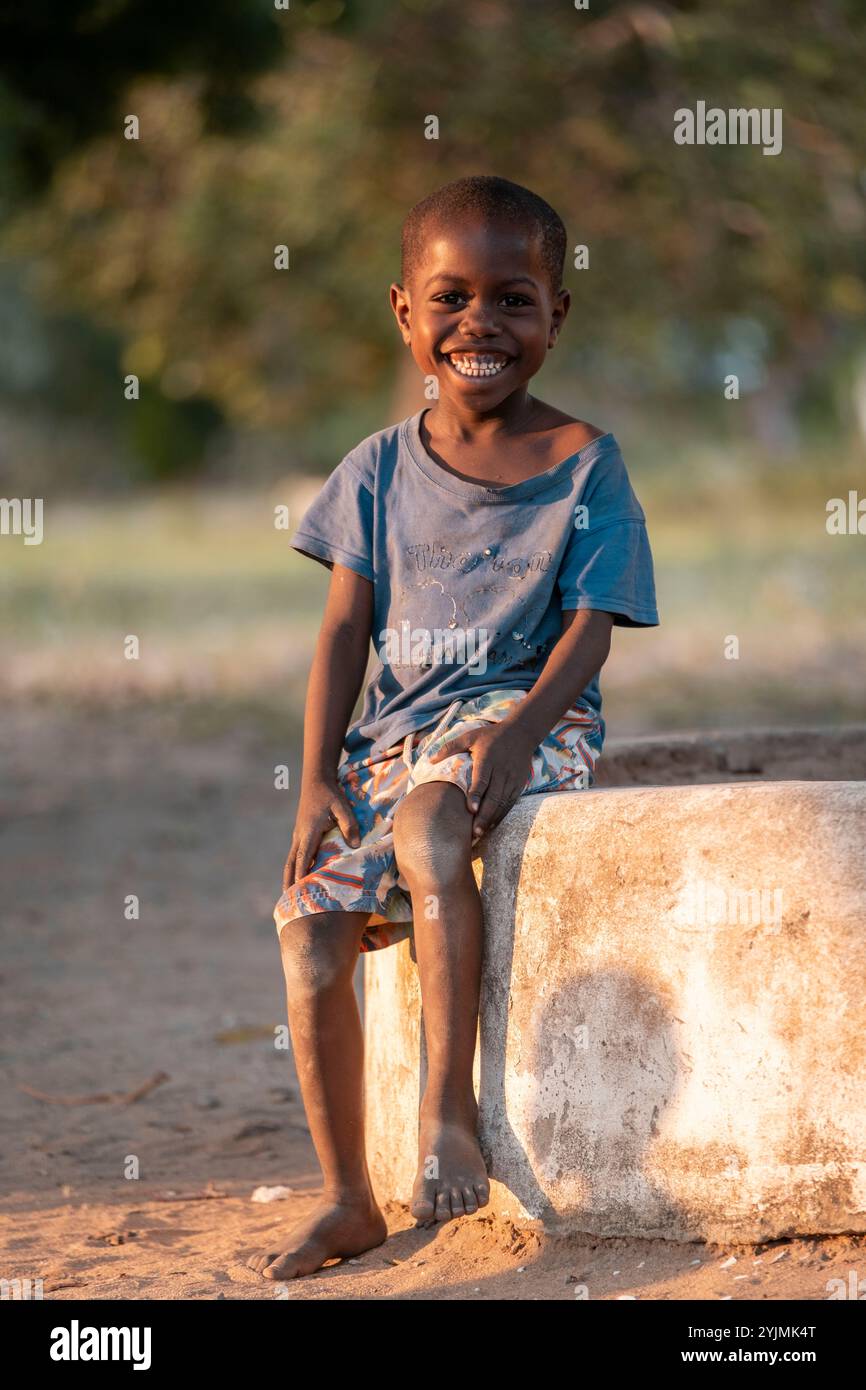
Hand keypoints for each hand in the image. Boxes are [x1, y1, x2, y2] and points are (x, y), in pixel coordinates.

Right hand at [283, 777, 360, 890]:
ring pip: (290, 860)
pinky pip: (295, 855)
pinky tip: (296, 876)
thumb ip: (349, 824)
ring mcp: (298, 835)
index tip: (299, 888)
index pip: (304, 856)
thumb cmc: (330, 794)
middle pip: (291, 863)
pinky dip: (293, 867)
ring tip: (288, 894)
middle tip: (288, 899)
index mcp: (309, 831)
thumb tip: (355, 845)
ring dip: (289, 876)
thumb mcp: (342, 807)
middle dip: (289, 881)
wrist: (315, 781)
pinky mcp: (300, 834)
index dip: (301, 872)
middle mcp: (300, 836)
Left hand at [427, 722, 536, 843]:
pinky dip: (501, 815)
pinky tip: (491, 825)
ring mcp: (512, 778)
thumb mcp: (470, 736)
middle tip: (474, 832)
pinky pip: (510, 802)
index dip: (476, 795)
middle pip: (494, 796)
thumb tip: (430, 760)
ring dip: (492, 819)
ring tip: (480, 833)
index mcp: (488, 758)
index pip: (482, 779)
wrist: (521, 732)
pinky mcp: (519, 784)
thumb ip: (450, 747)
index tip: (470, 809)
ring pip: (503, 802)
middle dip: (484, 815)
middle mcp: (501, 770)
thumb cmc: (491, 736)